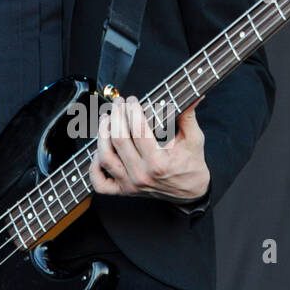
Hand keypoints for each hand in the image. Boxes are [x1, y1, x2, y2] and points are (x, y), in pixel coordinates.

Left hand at [89, 95, 210, 202]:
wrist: (191, 193)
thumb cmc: (191, 165)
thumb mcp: (195, 139)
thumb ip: (189, 116)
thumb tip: (193, 96)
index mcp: (158, 162)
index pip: (138, 130)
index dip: (132, 111)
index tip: (132, 100)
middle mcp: (141, 174)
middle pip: (119, 140)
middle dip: (116, 116)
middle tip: (118, 104)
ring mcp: (130, 184)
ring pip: (105, 157)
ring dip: (102, 135)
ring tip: (106, 119)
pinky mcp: (124, 190)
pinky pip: (100, 182)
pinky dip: (94, 167)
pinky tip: (98, 151)